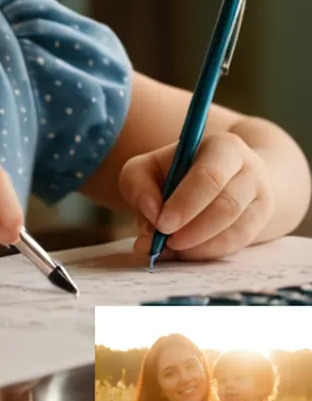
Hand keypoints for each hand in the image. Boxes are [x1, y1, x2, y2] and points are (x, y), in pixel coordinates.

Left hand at [122, 132, 274, 262]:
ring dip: (200, 245)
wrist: (220, 176)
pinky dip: (210, 251)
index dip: (186, 203)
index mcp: (221, 147)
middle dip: (194, 228)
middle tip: (166, 244)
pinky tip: (188, 253)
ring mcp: (261, 196)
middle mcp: (249, 169)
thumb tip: (152, 214)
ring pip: (235, 227)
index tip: (162, 225)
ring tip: (172, 250)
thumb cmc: (176, 171)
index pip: (209, 176)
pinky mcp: (261, 220)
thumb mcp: (148, 168)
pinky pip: (239, 242)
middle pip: (227, 204)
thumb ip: (139, 185)